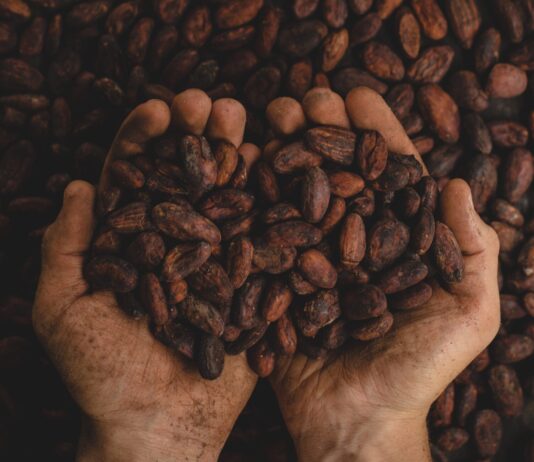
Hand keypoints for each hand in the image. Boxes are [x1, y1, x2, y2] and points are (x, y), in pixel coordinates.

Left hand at [33, 91, 256, 461]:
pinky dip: (269, 202)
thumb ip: (64, 248)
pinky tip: (278, 169)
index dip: (144, 140)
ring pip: (226, 198)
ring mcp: (216, 259)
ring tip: (247, 122)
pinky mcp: (249, 282)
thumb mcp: (63, 311)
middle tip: (212, 105)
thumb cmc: (101, 376)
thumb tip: (79, 186)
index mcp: (129, 242)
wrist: (159, 425)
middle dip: (198, 137)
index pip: (134, 178)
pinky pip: (261, 237)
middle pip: (186, 178)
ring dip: (235, 157)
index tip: (159, 109)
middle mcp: (175, 242)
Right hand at [267, 87, 500, 461]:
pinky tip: (239, 163)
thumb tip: (459, 184)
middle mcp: (352, 240)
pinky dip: (251, 197)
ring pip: (297, 193)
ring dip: (284, 151)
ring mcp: (311, 257)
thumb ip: (473, 251)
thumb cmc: (419, 371)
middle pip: (337, 173)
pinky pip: (263, 233)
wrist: (357, 421)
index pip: (388, 174)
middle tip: (303, 99)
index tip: (357, 96)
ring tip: (268, 117)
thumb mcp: (469, 314)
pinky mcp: (277, 279)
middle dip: (322, 131)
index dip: (376, 132)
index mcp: (397, 240)